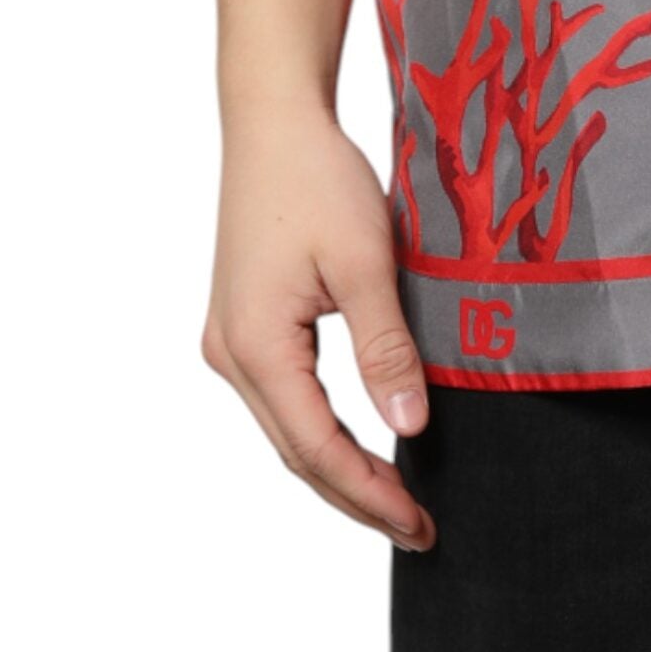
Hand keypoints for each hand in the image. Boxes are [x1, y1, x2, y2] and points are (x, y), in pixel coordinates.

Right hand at [202, 105, 434, 547]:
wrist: (274, 122)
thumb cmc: (317, 179)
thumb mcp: (363, 261)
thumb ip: (385, 347)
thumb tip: (410, 427)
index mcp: (256, 348)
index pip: (317, 448)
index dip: (369, 492)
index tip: (418, 522)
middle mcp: (232, 355)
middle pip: (297, 451)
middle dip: (356, 495)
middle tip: (417, 529)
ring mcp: (232, 341)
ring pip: (290, 428)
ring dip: (340, 466)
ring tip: (397, 499)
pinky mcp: (245, 324)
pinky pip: (287, 396)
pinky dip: (325, 428)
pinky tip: (363, 441)